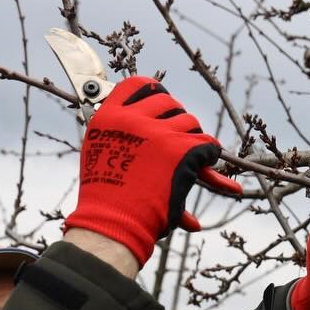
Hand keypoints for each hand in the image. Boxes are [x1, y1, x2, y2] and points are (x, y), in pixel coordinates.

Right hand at [63, 77, 241, 264]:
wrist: (113, 224)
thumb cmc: (107, 199)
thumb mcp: (100, 155)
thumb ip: (119, 134)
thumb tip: (140, 125)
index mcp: (109, 117)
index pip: (138, 85)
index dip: (154, 92)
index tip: (162, 102)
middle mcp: (132, 119)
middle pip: (169, 102)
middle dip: (176, 120)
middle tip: (177, 139)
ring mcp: (157, 133)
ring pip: (190, 123)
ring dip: (192, 141)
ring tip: (188, 160)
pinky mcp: (180, 150)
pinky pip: (207, 145)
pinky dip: (210, 158)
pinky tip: (206, 168)